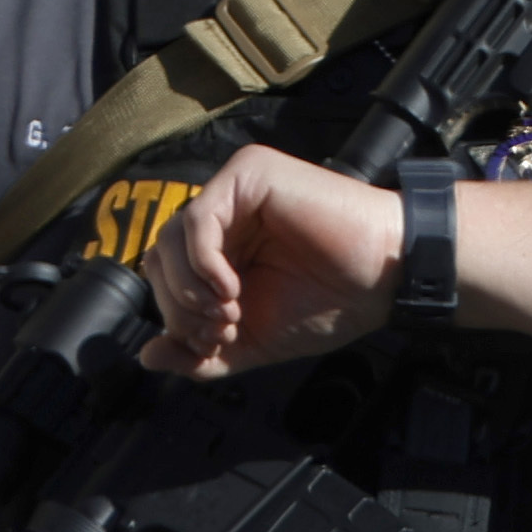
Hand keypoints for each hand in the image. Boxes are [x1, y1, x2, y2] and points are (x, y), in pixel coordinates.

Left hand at [142, 148, 403, 378]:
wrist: (384, 280)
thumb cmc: (331, 302)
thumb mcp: (254, 341)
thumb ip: (200, 353)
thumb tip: (147, 357)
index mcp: (224, 246)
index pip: (167, 275)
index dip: (177, 316)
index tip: (217, 343)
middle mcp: (225, 212)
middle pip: (160, 256)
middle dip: (181, 306)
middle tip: (222, 330)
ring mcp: (235, 189)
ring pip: (171, 237)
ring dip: (190, 287)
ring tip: (229, 312)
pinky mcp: (249, 174)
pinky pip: (198, 219)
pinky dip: (202, 262)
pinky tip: (230, 288)